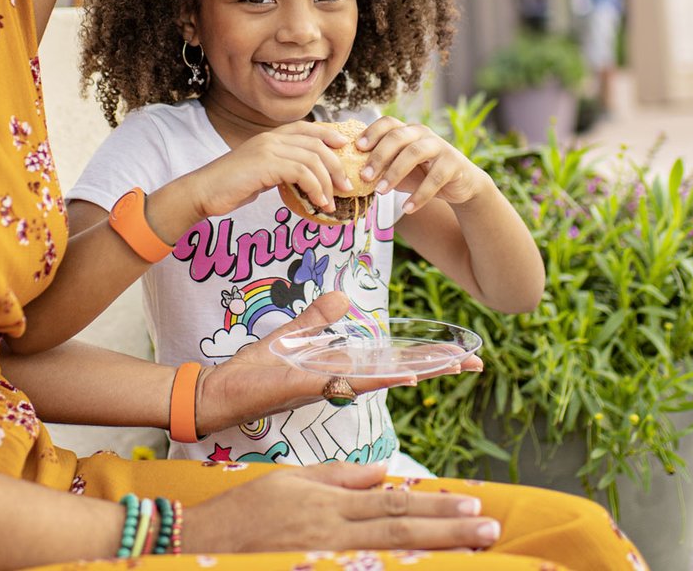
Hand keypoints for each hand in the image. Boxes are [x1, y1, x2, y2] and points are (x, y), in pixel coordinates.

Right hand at [175, 121, 351, 219]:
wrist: (203, 191)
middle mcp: (271, 138)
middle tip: (346, 186)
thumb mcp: (260, 173)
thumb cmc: (230, 186)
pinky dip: (316, 188)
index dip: (328, 133)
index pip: (306, 127)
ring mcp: (268, 149)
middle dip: (336, 165)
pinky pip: (302, 173)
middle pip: (316, 144)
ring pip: (312, 159)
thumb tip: (302, 180)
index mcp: (270, 136)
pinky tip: (318, 203)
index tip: (343, 145)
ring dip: (328, 182)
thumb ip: (280, 169)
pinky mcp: (266, 164)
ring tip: (333, 201)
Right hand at [180, 461, 500, 553]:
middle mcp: (330, 532)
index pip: (391, 503)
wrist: (195, 545)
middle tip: (490, 526)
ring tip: (473, 549)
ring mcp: (322, 560)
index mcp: (327, 503)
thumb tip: (384, 471)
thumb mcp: (291, 481)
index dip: (433, 505)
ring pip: (387, 557)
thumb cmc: (243, 512)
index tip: (471, 503)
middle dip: (448, 529)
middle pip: (399, 531)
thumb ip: (340, 477)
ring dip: (432, 553)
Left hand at [196, 292, 480, 435]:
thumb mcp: (288, 337)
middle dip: (436, 365)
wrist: (217, 393)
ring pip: (383, 377)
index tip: (458, 350)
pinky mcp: (305, 385)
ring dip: (419, 370)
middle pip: (397, 370)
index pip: (389, 360)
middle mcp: (339, 381)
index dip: (423, 355)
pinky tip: (405, 376)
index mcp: (338, 368)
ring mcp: (326, 385)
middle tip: (475, 361)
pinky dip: (377, 378)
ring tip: (454, 364)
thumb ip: (316, 321)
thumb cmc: (250, 372)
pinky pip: (347, 381)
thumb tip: (343, 299)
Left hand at [353, 118, 491, 213]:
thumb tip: (349, 174)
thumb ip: (382, 167)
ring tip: (381, 191)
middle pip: (398, 136)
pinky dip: (420, 195)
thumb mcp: (400, 170)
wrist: (460, 185)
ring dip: (395, 172)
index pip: (388, 122)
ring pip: (415, 153)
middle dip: (379, 156)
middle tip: (364, 176)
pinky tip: (407, 208)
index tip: (356, 147)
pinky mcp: (454, 163)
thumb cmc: (423, 175)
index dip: (372, 132)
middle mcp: (423, 134)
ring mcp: (440, 147)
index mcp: (407, 131)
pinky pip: (435, 178)